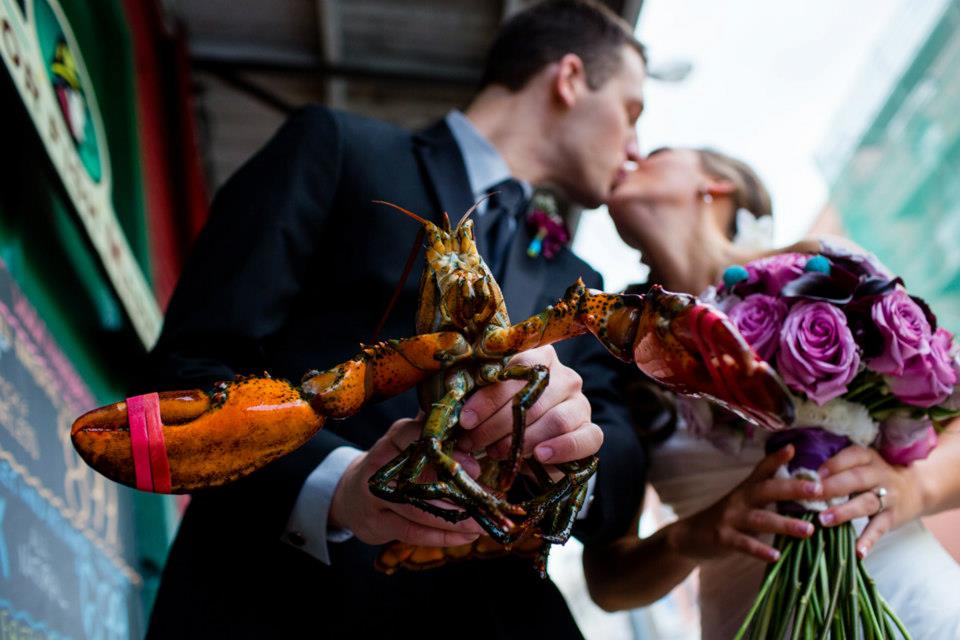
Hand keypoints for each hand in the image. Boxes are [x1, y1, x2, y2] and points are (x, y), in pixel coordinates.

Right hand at [328, 417, 483, 545]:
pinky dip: (442, 536)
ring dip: (454, 519)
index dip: (449, 452)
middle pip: (419, 477)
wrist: (352, 496)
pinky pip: (412, 532)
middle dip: (455, 489)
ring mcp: (375, 496)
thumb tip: (476, 437)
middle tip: (484, 497)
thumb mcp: (412, 445)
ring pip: (417, 509)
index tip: (476, 465)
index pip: (418, 438)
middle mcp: (381, 465)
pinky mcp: (376, 522)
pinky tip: (465, 536)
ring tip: (482, 524)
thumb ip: (440, 440)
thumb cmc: (396, 467)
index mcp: (395, 439)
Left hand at [456, 345, 602, 468]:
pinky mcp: (592, 431)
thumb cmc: (507, 419)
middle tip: (474, 443)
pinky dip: (561, 449)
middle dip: (497, 424)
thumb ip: (479, 400)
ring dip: (523, 440)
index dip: (488, 396)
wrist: (534, 450)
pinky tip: (539, 456)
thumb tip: (458, 411)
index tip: (466, 419)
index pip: (517, 369)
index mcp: (540, 358)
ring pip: (556, 419)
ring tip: (498, 452)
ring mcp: (581, 404)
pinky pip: (584, 439)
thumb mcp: (491, 406)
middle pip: (534, 398)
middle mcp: (565, 376)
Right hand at [668, 445, 818, 562]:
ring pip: (760, 519)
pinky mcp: (722, 537)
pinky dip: (760, 550)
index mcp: (746, 489)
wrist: (691, 535)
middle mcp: (739, 499)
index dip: (776, 459)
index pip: (763, 470)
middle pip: (766, 490)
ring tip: (808, 530)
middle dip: (792, 489)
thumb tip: (801, 487)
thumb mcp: (744, 500)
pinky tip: (776, 555)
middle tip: (817, 489)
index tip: (793, 449)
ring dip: (785, 524)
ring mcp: (730, 518)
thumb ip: (767, 494)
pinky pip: (744, 544)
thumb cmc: (728, 518)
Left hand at [816, 445, 922, 557]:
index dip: (833, 465)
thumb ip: (840, 467)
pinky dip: (868, 541)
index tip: (815, 475)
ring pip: (865, 503)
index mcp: (869, 457)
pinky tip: (858, 552)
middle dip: (832, 487)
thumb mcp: (863, 463)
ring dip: (844, 512)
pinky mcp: (892, 517)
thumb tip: (803, 478)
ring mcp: (888, 497)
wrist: (918, 488)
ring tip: (824, 520)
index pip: (852, 456)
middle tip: (811, 496)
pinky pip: (879, 529)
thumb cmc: (875, 474)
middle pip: (856, 479)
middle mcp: (880, 475)